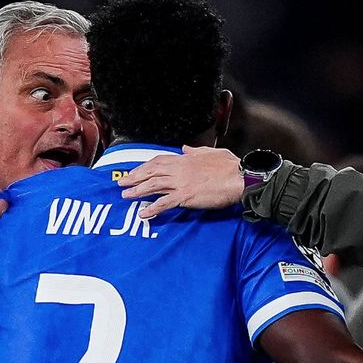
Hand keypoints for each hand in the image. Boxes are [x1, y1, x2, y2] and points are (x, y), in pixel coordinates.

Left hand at [118, 146, 242, 217]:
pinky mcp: (185, 196)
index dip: (144, 167)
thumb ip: (195, 151)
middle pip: (151, 173)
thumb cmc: (230, 166)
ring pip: (153, 186)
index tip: (135, 171)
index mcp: (185, 159)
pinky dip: (152, 209)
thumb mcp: (210, 152)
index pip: (158, 161)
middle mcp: (179, 170)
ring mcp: (181, 183)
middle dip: (134, 178)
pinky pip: (164, 203)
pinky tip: (143, 214)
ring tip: (126, 196)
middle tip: (122, 184)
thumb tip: (185, 148)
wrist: (240, 177)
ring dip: (137, 191)